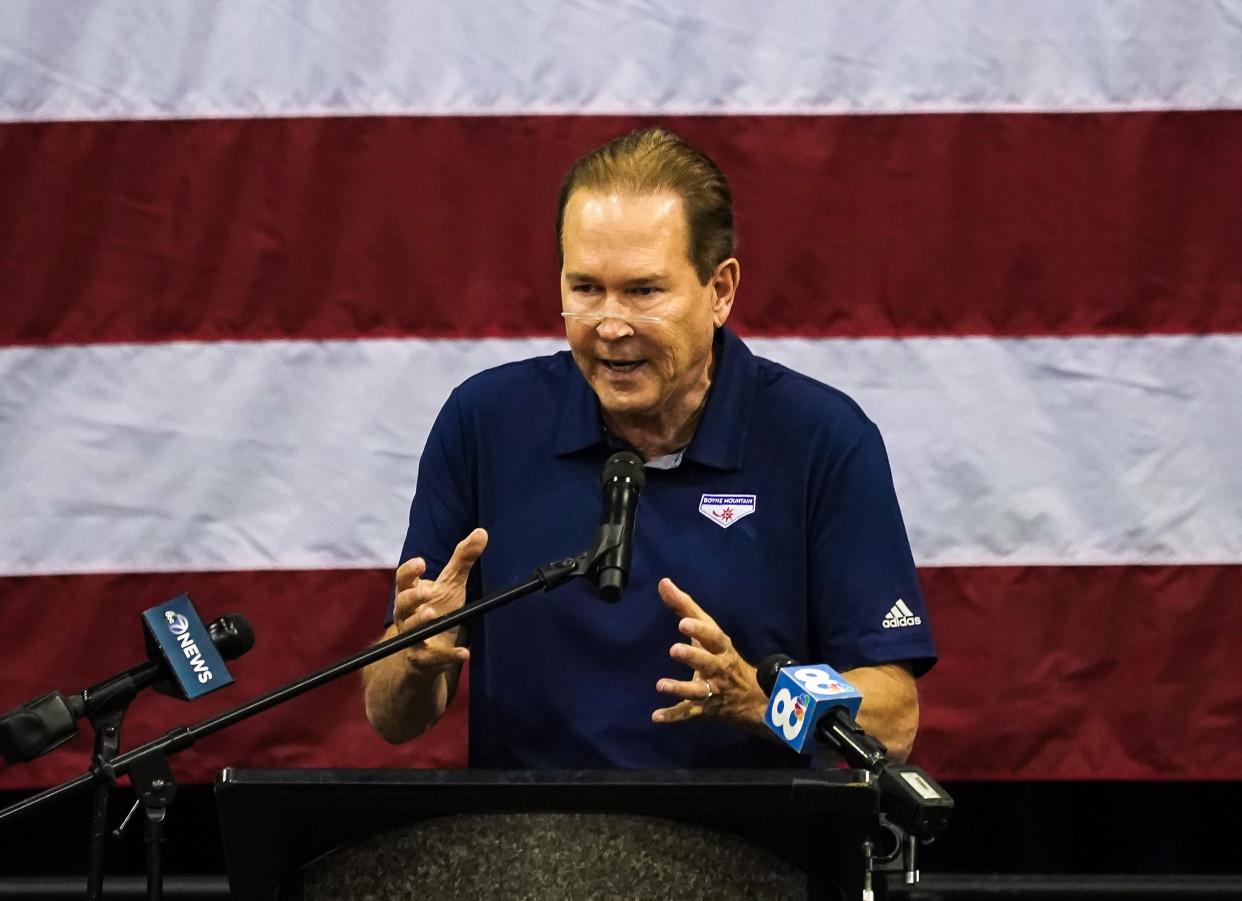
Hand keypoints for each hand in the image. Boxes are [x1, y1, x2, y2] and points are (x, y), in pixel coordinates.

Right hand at [392, 528, 486, 675]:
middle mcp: (406, 615)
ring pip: (410, 629)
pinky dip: (448, 655)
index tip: (422, 563)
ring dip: (420, 621)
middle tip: (427, 591)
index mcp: (411, 593)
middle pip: (402, 603)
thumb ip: (462, 560)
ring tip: (433, 614)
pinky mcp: (422, 659)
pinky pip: (433, 658)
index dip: (409, 571)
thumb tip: (482, 532)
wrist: (427, 653)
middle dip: (413, 596)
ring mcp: (412, 637)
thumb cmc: (438, 609)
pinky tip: (465, 653)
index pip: (403, 579)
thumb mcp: (451, 585)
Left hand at [651, 577, 766, 728]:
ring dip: (680, 688)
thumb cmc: (721, 656)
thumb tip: (663, 582)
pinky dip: (673, 716)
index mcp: (721, 648)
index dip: (700, 629)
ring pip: (698, 691)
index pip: (713, 637)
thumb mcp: (708, 631)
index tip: (684, 622)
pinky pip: (688, 713)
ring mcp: (712, 691)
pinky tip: (656, 716)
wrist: (750, 698)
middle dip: (693, 657)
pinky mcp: (703, 710)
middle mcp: (719, 670)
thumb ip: (684, 607)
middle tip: (674, 650)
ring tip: (660, 684)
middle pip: (708, 663)